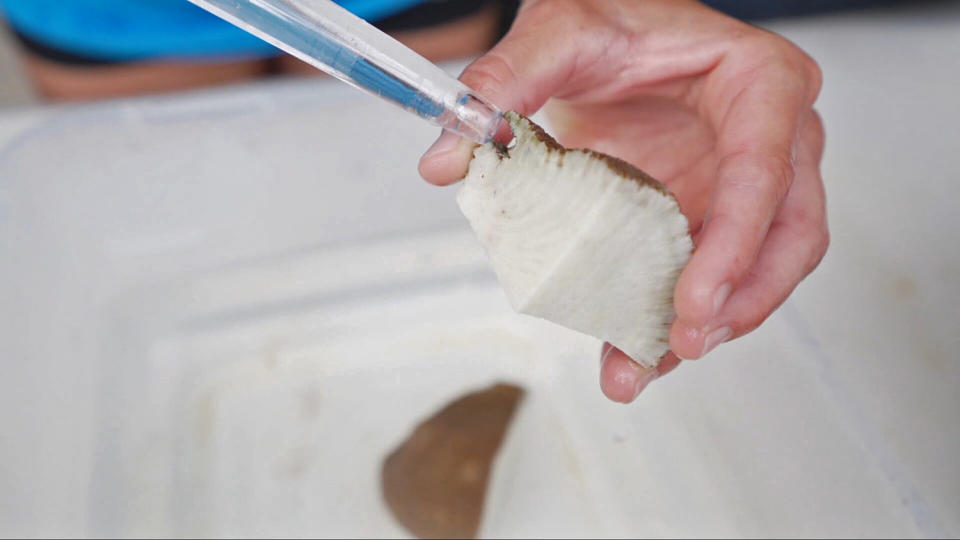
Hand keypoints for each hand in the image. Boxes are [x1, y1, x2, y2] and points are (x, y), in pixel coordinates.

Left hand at [419, 0, 827, 402]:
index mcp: (758, 82)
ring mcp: (746, 182)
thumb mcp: (558, 32)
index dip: (735, 243)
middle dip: (740, 298)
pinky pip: (712, 274)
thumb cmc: (611, 21)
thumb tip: (447, 159)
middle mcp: (771, 135)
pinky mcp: (714, 213)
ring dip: (712, 324)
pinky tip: (634, 349)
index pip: (764, 169)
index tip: (693, 301)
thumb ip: (504, 84)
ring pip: (762, 267)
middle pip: (788, 232)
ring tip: (643, 364)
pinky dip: (676, 316)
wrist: (608, 36)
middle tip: (680, 343)